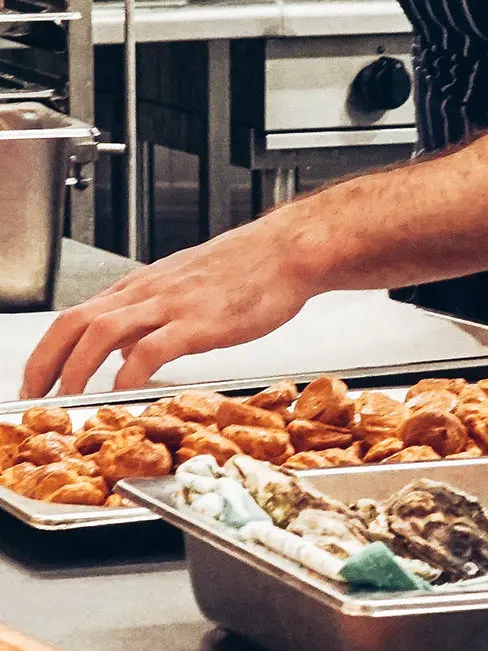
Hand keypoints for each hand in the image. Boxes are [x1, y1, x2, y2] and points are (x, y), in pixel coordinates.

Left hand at [22, 219, 319, 396]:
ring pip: (102, 333)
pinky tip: (126, 392)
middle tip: (33, 397)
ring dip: (76, 370)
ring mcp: (172, 304)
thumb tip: (128, 354)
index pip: (77, 315)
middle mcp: (149, 291)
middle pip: (74, 322)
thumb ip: (153, 317)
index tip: (36, 382)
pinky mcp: (200, 321)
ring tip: (69, 400)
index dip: (47, 351)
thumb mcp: (190, 286)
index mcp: (144, 285)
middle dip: (45, 363)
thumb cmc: (251, 267)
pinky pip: (152, 350)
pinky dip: (130, 374)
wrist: (291, 249)